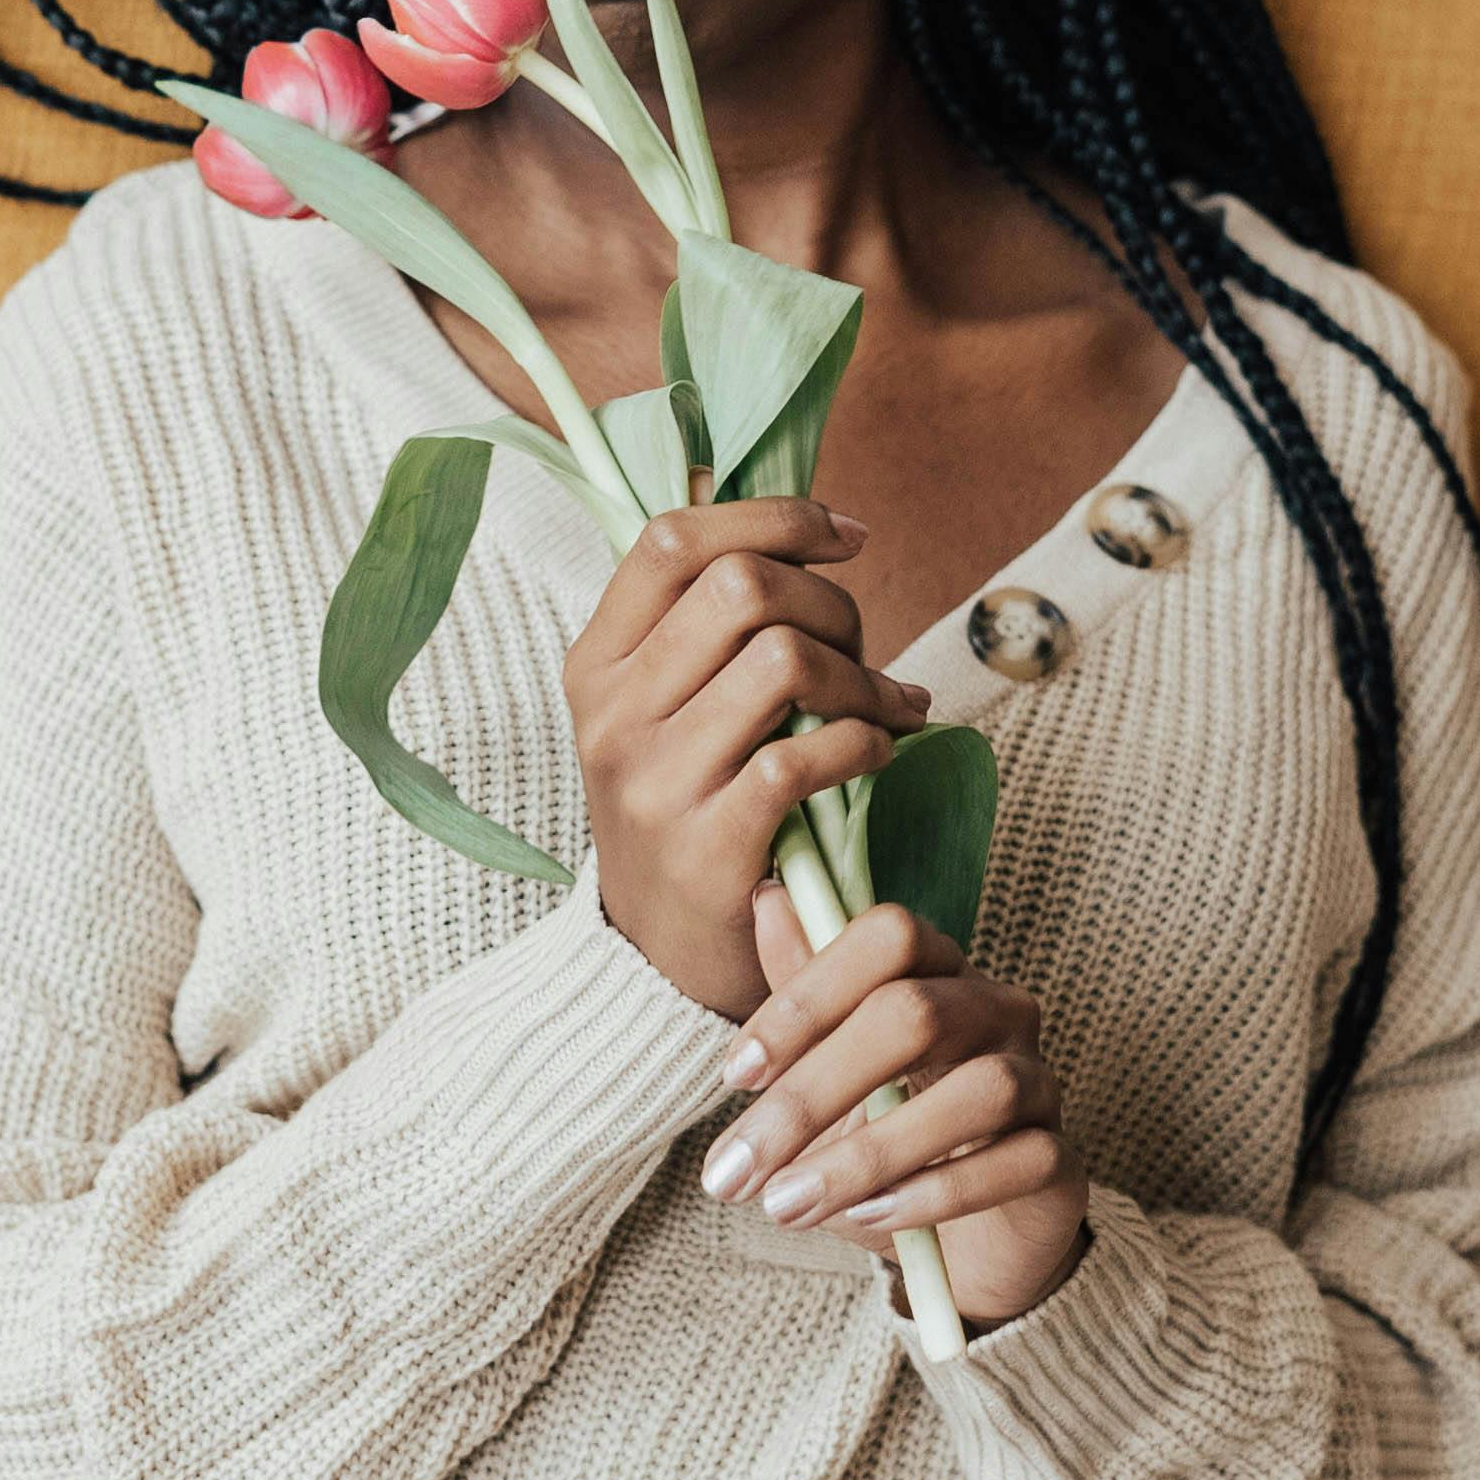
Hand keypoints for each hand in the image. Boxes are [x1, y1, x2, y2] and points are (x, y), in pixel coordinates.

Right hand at [564, 499, 933, 1021]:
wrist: (660, 962)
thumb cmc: (688, 806)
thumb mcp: (661, 710)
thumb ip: (705, 625)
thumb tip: (805, 525)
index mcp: (595, 663)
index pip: (672, 539)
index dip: (772, 516)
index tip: (843, 537)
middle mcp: (612, 715)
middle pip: (741, 588)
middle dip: (830, 604)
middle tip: (861, 648)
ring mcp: (654, 783)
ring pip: (782, 660)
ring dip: (860, 676)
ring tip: (884, 706)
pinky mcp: (708, 849)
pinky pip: (806, 755)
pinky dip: (865, 741)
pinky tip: (878, 752)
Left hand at [702, 879, 1091, 1334]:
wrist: (964, 1245)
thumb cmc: (888, 1145)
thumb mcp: (829, 1078)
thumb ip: (804, 998)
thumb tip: (767, 896)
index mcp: (938, 970)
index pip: (887, 937)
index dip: (808, 996)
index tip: (736, 1075)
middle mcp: (997, 1010)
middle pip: (915, 1014)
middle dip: (812, 1093)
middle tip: (735, 1169)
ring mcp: (1038, 1082)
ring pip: (976, 1091)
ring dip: (868, 1153)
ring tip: (789, 1203)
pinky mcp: (1061, 1161)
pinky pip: (1017, 1162)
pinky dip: (937, 1193)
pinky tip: (871, 1218)